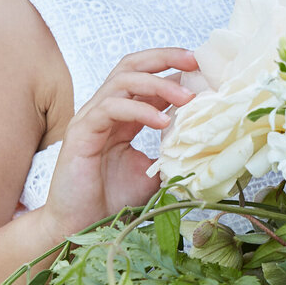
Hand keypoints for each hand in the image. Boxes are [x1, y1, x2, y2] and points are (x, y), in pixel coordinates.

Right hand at [38, 47, 194, 241]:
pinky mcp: (81, 131)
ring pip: (123, 80)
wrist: (80, 226)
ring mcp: (91, 117)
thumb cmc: (111, 200)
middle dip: (165, 58)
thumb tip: (203, 143)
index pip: (147, 77)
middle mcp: (105, 109)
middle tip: (195, 61)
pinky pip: (111, 107)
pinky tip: (162, 121)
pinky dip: (140, 110)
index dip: (174, 69)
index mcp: (123, 115)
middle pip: (132, 65)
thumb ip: (171, 152)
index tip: (205, 70)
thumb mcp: (152, 172)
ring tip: (187, 98)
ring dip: (158, 84)